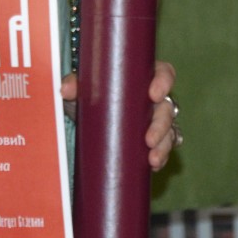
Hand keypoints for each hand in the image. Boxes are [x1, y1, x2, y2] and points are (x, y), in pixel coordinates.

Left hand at [59, 59, 179, 170]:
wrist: (85, 119)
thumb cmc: (90, 95)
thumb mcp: (81, 88)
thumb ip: (74, 83)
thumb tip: (67, 90)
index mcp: (141, 78)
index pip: (163, 72)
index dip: (163, 81)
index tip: (153, 94)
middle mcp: (153, 99)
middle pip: (167, 107)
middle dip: (161, 125)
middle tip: (148, 139)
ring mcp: (155, 119)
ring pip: (170, 130)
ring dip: (163, 145)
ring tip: (152, 158)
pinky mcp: (153, 139)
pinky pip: (164, 148)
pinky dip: (160, 157)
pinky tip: (153, 165)